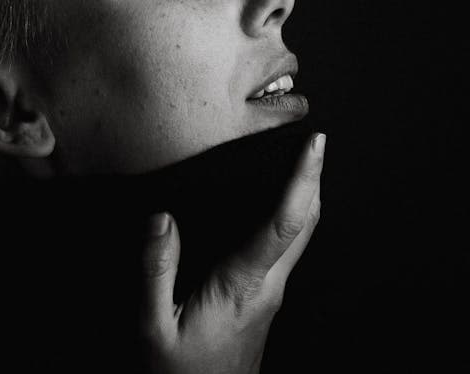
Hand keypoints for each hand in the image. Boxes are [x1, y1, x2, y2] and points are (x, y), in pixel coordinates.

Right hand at [139, 132, 325, 373]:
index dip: (303, 180)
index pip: (284, 224)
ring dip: (308, 198)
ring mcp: (272, 295)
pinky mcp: (266, 301)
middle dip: (315, 179)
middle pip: (307, 224)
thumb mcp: (153, 328)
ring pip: (303, 237)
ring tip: (303, 162)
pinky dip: (292, 218)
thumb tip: (162, 220)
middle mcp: (268, 287)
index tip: (315, 146)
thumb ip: (156, 271)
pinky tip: (278, 206)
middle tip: (316, 141)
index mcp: (243, 286)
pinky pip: (287, 250)